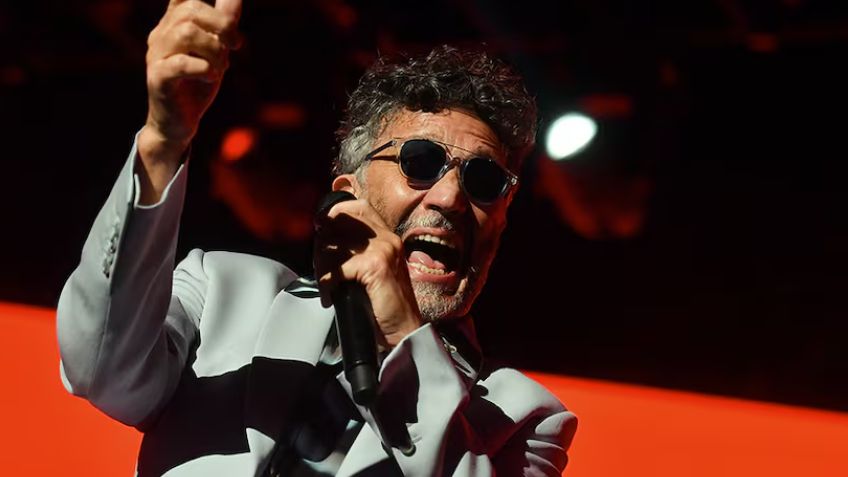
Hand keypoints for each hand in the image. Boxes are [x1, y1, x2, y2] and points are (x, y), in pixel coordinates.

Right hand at [137, 0, 241, 202]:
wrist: (177, 123)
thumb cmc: (197, 84)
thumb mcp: (216, 51)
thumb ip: (224, 25)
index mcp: (173, 24)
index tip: (229, 9)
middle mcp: (161, 34)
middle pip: (192, 10)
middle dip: (222, 24)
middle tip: (235, 45)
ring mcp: (156, 55)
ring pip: (187, 33)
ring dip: (214, 49)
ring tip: (220, 66)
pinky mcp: (158, 78)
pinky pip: (181, 64)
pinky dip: (204, 68)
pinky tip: (211, 77)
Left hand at [315, 199, 422, 348]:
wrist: (403, 330)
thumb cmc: (385, 305)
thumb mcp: (372, 271)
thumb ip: (357, 253)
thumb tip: (325, 242)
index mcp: (387, 237)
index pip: (358, 208)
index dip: (335, 214)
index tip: (321, 229)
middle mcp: (386, 238)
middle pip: (340, 222)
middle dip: (323, 245)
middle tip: (320, 268)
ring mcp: (382, 250)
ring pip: (335, 246)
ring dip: (322, 266)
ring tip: (325, 284)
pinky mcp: (376, 266)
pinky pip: (337, 268)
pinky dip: (327, 284)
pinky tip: (330, 297)